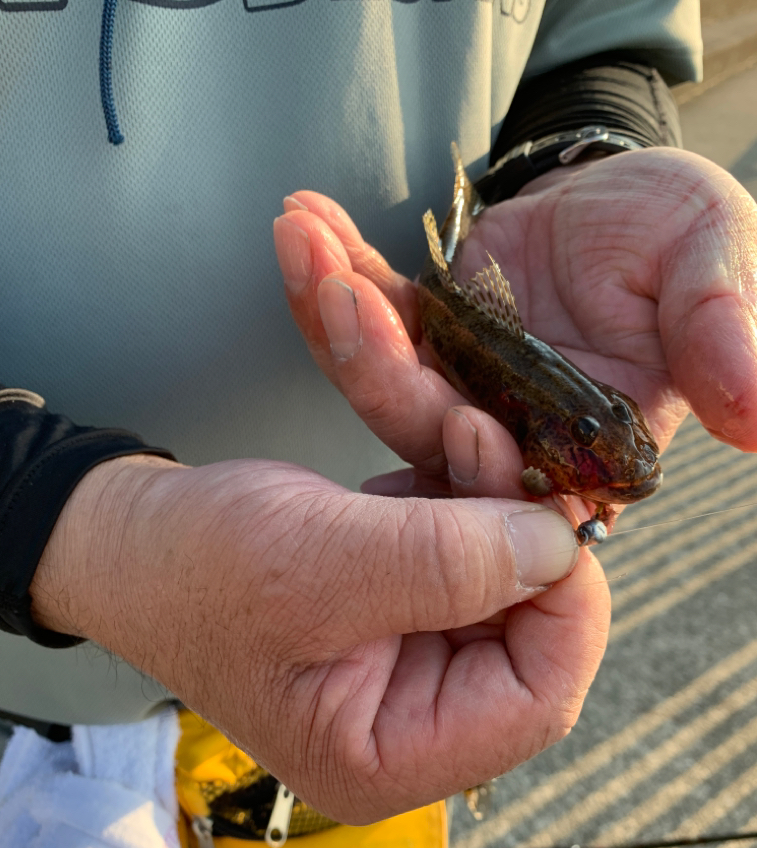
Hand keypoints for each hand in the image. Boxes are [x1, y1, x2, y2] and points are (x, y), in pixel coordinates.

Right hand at [30, 452, 599, 824]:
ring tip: (460, 428)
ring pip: (507, 581)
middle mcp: (411, 723)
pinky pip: (469, 552)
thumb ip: (448, 564)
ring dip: (496, 499)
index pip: (537, 701)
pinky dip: (465, 494)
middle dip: (526, 533)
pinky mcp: (401, 607)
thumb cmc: (196, 566)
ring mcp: (408, 662)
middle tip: (500, 444)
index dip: (569, 607)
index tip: (554, 511)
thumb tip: (561, 546)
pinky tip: (439, 448)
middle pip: (531, 635)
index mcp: (387, 756)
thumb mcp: (321, 564)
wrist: (129, 537)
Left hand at [275, 147, 756, 509]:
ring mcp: (460, 385)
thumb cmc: (680, 234)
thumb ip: (724, 336)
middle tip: (342, 298)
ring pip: (384, 375)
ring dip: (336, 314)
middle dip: (378, 368)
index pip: (529, 483)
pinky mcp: (426, 336)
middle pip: (431, 430)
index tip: (462, 419)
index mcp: (585, 443)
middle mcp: (512, 430)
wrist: (625, 193)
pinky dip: (337, 270)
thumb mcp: (714, 270)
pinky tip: (307, 223)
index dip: (490, 466)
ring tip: (304, 240)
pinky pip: (374, 312)